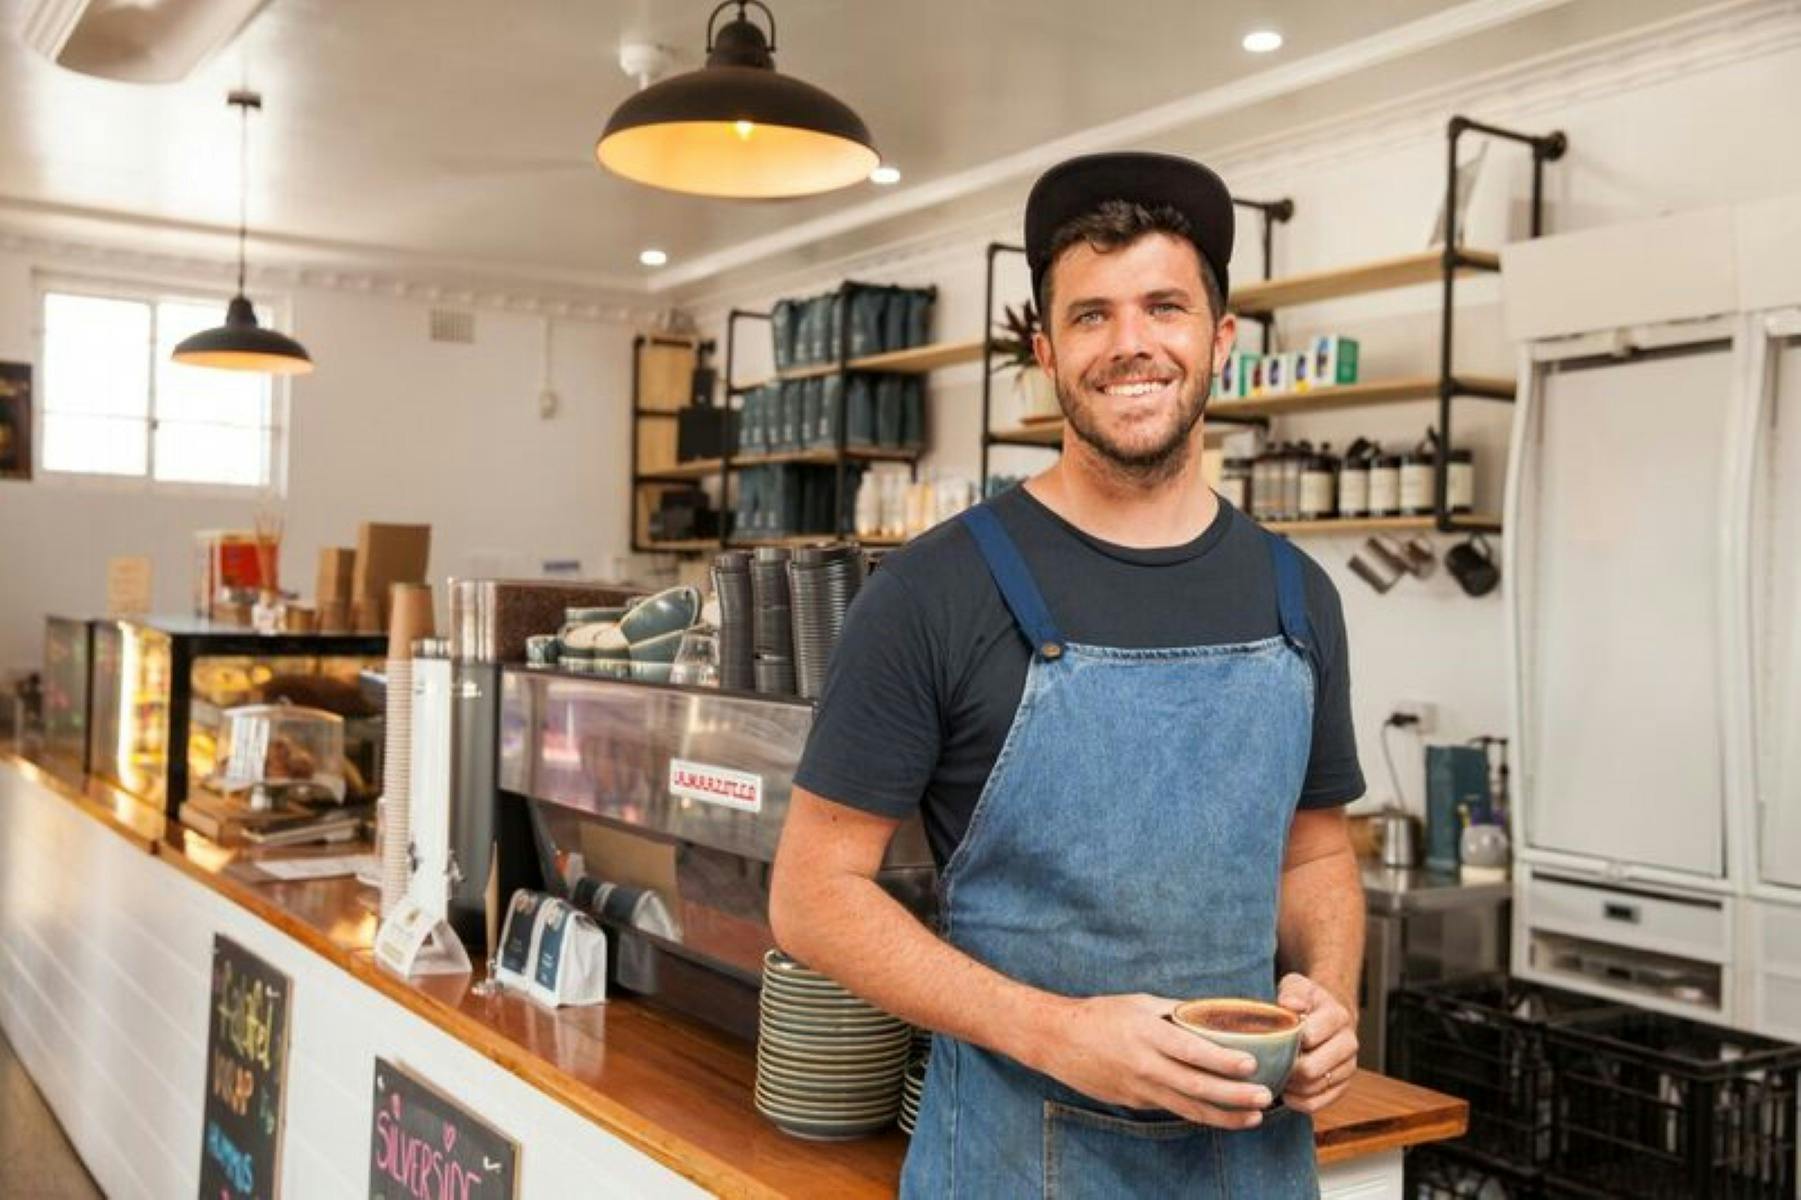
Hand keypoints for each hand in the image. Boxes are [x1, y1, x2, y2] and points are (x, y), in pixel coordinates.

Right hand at [1028, 994, 1273, 1129]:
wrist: (1057, 1040)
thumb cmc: (1101, 1014)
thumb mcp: (1139, 1002)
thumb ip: (1176, 1011)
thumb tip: (1213, 1015)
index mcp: (1148, 1034)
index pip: (1192, 1051)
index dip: (1223, 1060)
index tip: (1252, 1064)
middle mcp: (1145, 1065)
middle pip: (1196, 1087)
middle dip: (1234, 1096)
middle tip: (1264, 1097)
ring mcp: (1139, 1088)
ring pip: (1188, 1108)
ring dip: (1223, 1116)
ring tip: (1253, 1118)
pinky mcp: (1134, 1102)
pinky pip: (1172, 1107)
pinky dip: (1199, 1113)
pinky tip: (1221, 1115)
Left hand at [1276, 973, 1357, 1113]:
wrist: (1328, 1015)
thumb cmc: (1306, 1001)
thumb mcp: (1297, 986)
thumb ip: (1292, 992)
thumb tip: (1289, 1004)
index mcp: (1337, 1016)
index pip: (1310, 1036)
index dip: (1287, 1041)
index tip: (1272, 1039)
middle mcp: (1348, 1043)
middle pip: (1313, 1068)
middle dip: (1287, 1068)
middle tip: (1269, 1063)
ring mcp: (1348, 1066)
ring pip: (1315, 1087)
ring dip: (1291, 1085)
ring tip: (1276, 1074)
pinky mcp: (1343, 1085)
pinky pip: (1319, 1103)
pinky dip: (1298, 1101)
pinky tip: (1286, 1091)